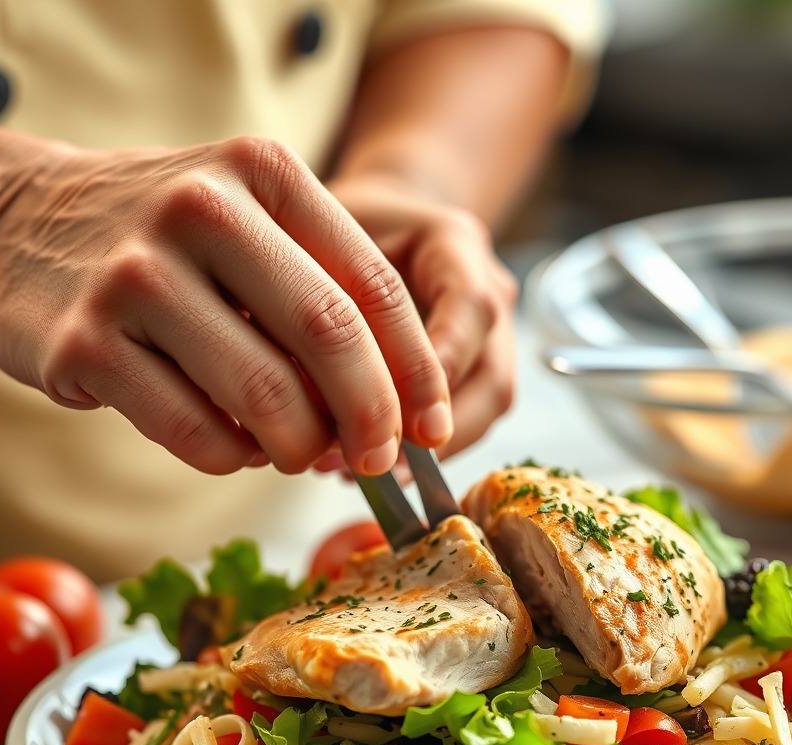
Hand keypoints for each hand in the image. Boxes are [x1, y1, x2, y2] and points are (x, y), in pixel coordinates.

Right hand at [0, 135, 453, 475]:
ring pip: (265, 396)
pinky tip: (234, 445)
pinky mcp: (83, 344)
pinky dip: (233, 457)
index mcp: (262, 172)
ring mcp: (135, 276)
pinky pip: (196, 434)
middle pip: (330, 337)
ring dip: (299, 446)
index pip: (373, 286)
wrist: (14, 223)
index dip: (416, 370)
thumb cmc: (161, 239)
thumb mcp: (248, 223)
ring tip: (295, 449)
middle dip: (372, 417)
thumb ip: (321, 292)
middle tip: (380, 460)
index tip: (434, 427)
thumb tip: (396, 407)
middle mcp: (200, 209)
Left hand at [324, 174, 517, 465]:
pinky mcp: (476, 372)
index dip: (438, 365)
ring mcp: (491, 337)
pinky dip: (419, 454)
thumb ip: (322, 291)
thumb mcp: (322, 235)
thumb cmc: (343, 226)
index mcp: (456, 245)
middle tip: (367, 460)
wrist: (379, 223)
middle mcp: (488, 292)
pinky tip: (365, 466)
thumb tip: (300, 375)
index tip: (393, 413)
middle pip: (491, 378)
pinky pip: (465, 422)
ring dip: (425, 456)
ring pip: (485, 410)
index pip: (470, 306)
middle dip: (432, 433)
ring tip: (356, 473)